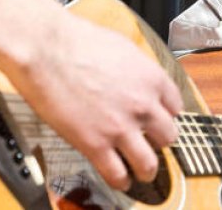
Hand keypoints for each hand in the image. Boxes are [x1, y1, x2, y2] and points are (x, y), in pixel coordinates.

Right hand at [5, 10, 182, 190]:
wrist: (46, 49)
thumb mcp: (121, 47)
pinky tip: (119, 178)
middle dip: (159, 140)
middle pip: (168, 136)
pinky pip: (117, 173)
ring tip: (141, 171)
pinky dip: (121, 180)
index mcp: (152, 78)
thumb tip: (135, 79)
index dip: (165, 114)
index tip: (158, 118)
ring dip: (146, 169)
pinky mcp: (95, 144)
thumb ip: (135, 69)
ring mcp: (121, 127)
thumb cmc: (76, 40)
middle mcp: (143, 105)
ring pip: (149, 163)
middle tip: (149, 141)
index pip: (176, 106)